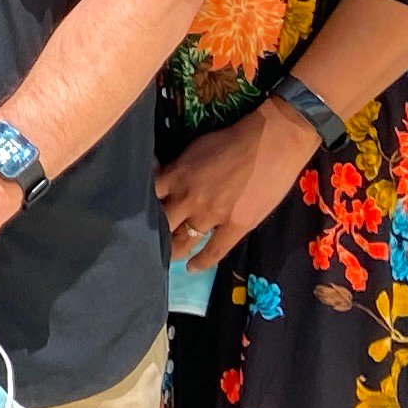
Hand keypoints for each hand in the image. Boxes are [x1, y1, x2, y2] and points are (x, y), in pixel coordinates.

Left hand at [157, 98, 321, 268]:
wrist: (272, 142)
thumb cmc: (232, 140)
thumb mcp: (194, 148)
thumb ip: (176, 168)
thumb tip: (160, 176)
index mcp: (176, 176)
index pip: (148, 197)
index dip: (140, 208)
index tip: (135, 216)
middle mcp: (188, 199)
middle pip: (161, 223)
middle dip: (152, 233)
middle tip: (146, 242)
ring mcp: (211, 215)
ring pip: (183, 241)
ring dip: (173, 250)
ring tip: (166, 256)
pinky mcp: (235, 226)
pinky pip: (214, 251)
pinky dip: (201, 262)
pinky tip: (191, 268)